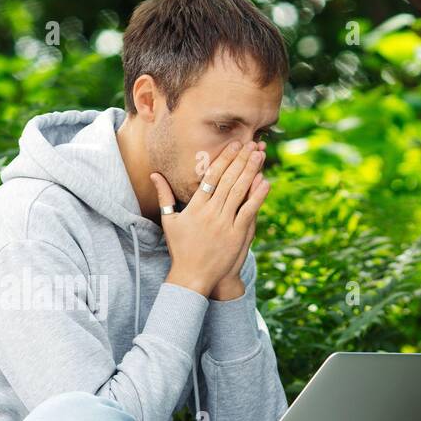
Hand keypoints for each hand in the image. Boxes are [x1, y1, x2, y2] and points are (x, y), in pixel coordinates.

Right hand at [152, 139, 268, 297]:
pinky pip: (248, 211)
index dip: (224, 158)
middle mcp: (210, 213)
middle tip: (252, 143)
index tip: (234, 144)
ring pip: (240, 192)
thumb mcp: (169, 221)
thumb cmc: (180, 248)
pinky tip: (265, 181)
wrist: (192, 276)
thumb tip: (155, 174)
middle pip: (229, 180)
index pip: (212, 176)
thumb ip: (164, 195)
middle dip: (241, 159)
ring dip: (251, 171)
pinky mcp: (236, 235)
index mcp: (195, 207)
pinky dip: (257, 196)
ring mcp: (225, 224)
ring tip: (260, 155)